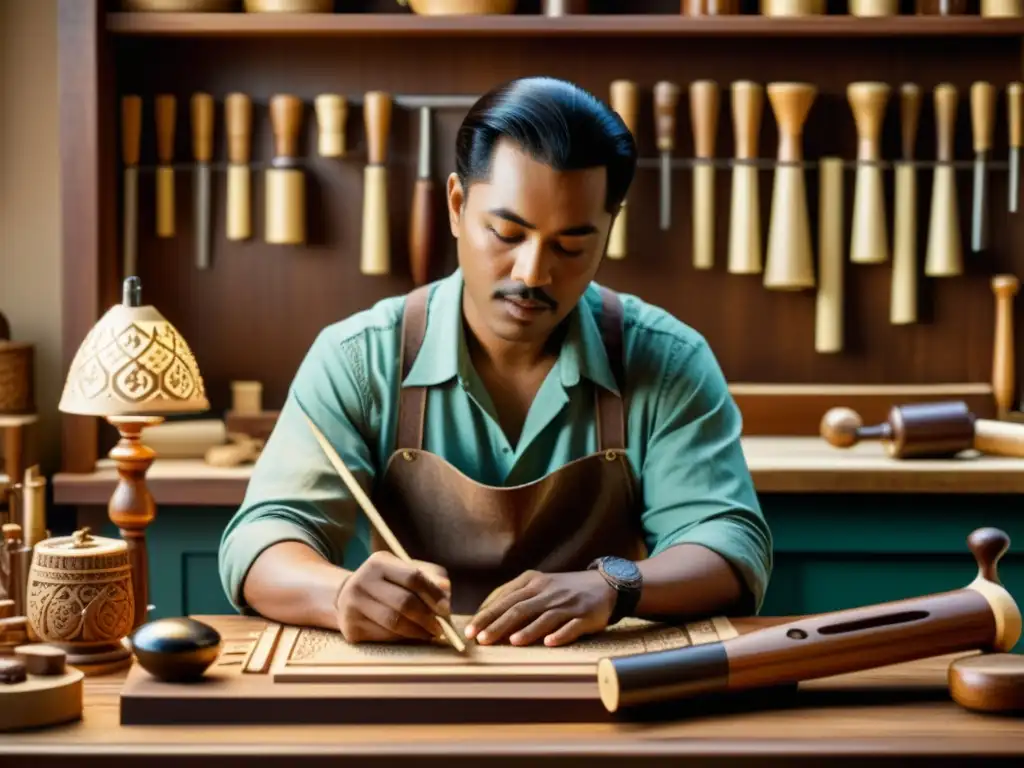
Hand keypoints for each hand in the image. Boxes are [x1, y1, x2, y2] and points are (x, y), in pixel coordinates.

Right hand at [334, 551, 450, 642]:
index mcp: (379, 562)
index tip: (446, 609)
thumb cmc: (385, 584)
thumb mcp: (403, 572)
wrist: (347, 597)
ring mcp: (353, 605)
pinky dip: (402, 638)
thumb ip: (428, 577)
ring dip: (417, 632)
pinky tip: (410, 636)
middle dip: (427, 618)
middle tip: (440, 628)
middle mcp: (362, 581)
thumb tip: (446, 588)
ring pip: (394, 623)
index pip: (413, 577)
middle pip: (404, 602)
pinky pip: (384, 636)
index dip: (433, 595)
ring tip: (429, 634)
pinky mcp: (351, 627)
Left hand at [465, 569, 616, 646]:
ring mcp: (567, 604)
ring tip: (512, 642)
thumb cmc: (562, 589)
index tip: (470, 630)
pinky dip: (560, 635)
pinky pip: (571, 626)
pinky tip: (549, 643)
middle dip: (498, 624)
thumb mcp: (537, 585)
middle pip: (520, 608)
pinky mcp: (585, 616)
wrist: (603, 584)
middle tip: (481, 640)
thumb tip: (485, 617)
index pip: (504, 599)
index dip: (486, 615)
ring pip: (544, 617)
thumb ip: (513, 597)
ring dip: (528, 630)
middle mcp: (548, 591)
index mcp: (532, 582)